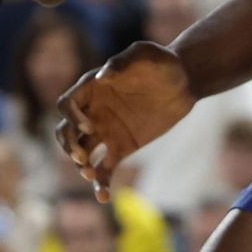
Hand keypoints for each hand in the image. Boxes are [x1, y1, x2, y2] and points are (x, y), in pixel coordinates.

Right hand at [55, 41, 195, 202]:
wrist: (185, 81)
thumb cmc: (163, 62)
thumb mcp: (145, 54)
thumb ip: (123, 62)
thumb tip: (101, 76)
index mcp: (92, 88)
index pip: (67, 105)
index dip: (71, 118)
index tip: (89, 127)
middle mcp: (94, 110)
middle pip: (66, 132)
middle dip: (68, 146)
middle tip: (82, 158)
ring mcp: (106, 131)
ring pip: (81, 153)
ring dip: (80, 166)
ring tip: (91, 174)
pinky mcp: (121, 147)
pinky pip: (104, 169)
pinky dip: (100, 183)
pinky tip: (104, 197)